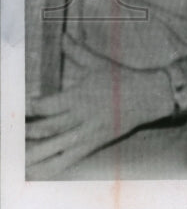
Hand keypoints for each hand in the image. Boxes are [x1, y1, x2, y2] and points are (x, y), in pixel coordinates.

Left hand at [25, 36, 169, 178]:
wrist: (150, 96)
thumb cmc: (122, 78)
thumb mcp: (99, 63)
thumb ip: (77, 51)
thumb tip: (63, 36)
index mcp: (79, 96)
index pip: (46, 105)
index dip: (30, 109)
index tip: (19, 110)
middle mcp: (80, 116)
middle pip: (46, 128)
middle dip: (27, 132)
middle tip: (12, 133)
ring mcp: (87, 132)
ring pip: (54, 146)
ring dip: (33, 153)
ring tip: (17, 157)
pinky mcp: (94, 143)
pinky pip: (69, 158)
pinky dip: (51, 166)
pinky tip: (36, 172)